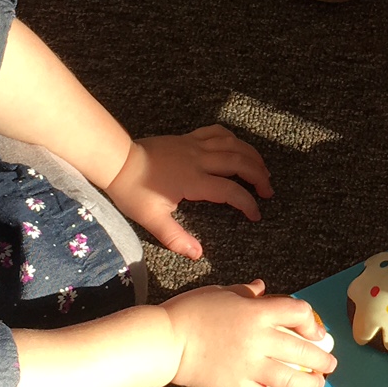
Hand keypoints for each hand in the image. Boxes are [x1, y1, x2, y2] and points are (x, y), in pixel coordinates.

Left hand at [105, 127, 272, 258]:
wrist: (118, 161)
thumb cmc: (133, 191)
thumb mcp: (152, 218)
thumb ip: (175, 237)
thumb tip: (197, 254)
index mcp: (193, 181)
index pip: (230, 191)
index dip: (247, 203)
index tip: (255, 215)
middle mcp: (199, 160)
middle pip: (239, 162)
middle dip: (259, 176)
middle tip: (268, 191)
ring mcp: (195, 146)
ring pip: (233, 144)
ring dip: (252, 155)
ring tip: (262, 169)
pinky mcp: (188, 138)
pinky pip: (217, 132)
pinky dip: (232, 138)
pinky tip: (238, 146)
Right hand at [163, 280, 334, 386]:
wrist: (165, 340)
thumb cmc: (190, 311)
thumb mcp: (221, 292)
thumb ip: (246, 293)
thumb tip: (262, 288)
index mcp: (257, 312)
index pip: (299, 313)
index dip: (312, 322)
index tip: (315, 331)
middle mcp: (259, 340)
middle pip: (303, 350)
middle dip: (322, 359)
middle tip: (329, 364)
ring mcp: (249, 366)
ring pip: (291, 379)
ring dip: (310, 382)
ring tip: (317, 383)